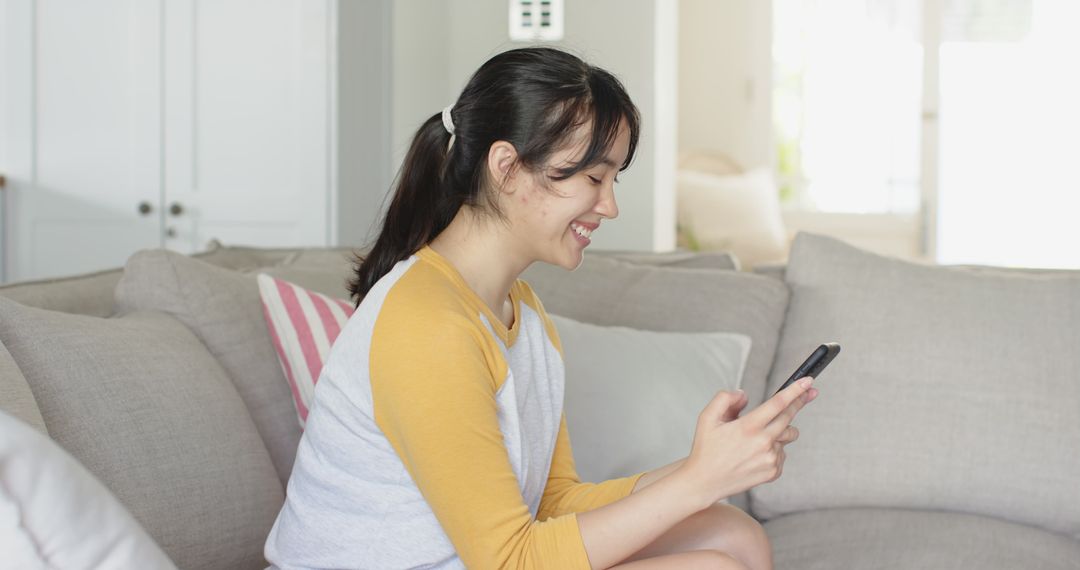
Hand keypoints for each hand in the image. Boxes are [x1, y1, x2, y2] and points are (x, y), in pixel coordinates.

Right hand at [681, 378, 818, 507]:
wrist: (705, 482)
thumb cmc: (706, 449)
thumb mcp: (707, 417)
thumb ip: (725, 399)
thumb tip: (744, 395)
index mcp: (748, 426)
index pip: (778, 403)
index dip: (795, 390)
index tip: (807, 381)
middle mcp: (763, 442)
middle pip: (790, 416)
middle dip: (800, 402)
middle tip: (808, 392)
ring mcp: (770, 458)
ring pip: (788, 435)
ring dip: (781, 429)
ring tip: (761, 434)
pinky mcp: (773, 471)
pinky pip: (782, 453)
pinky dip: (774, 448)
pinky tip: (755, 452)